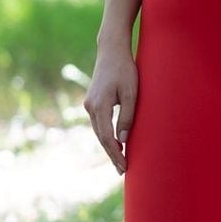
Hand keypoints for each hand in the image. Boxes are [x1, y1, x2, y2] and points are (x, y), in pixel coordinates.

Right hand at [84, 40, 136, 175]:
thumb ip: (127, 116)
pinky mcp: (92, 102)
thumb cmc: (125, 69)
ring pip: (99, 132)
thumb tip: (124, 139)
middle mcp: (90, 107)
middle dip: (112, 154)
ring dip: (109, 146)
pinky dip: (106, 135)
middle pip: (101, 137)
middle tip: (122, 171)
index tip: (125, 166)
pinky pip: (99, 124)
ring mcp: (89, 104)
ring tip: (120, 161)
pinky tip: (116, 143)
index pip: (107, 137)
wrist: (111, 50)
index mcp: (99, 106)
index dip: (116, 154)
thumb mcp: (131, 93)